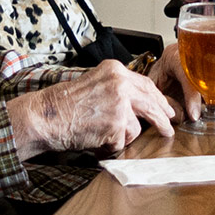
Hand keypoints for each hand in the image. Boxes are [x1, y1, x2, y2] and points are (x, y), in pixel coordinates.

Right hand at [7, 59, 181, 154]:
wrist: (46, 116)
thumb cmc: (63, 104)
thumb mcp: (94, 84)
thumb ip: (117, 89)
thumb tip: (139, 104)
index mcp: (115, 70)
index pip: (146, 84)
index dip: (158, 98)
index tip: (165, 107)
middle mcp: (121, 83)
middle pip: (151, 102)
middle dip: (162, 118)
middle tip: (168, 127)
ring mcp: (121, 103)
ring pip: (137, 127)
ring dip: (122, 136)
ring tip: (102, 134)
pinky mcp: (118, 124)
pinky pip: (123, 141)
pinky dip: (110, 145)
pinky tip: (96, 139)